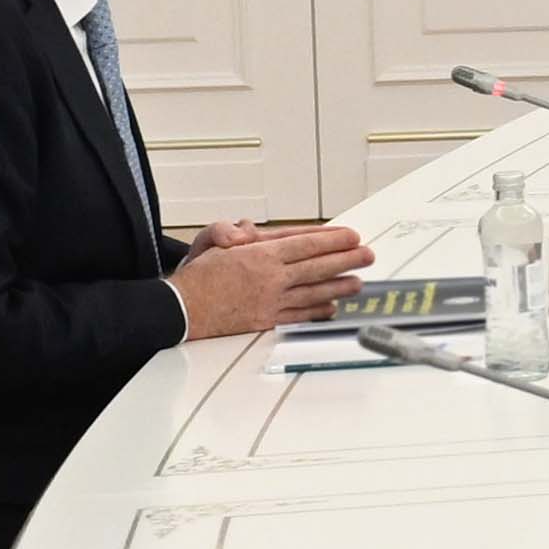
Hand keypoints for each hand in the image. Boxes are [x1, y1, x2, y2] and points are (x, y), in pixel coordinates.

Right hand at [170, 221, 375, 341]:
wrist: (180, 309)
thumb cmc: (197, 276)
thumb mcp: (211, 242)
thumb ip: (232, 231)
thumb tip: (248, 227)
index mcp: (259, 255)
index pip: (305, 244)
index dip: (331, 240)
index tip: (351, 236)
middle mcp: (270, 278)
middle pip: (316, 267)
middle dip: (346, 260)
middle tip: (368, 255)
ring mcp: (270, 301)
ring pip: (313, 292)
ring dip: (339, 286)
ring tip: (359, 282)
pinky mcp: (266, 320)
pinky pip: (298, 316)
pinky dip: (318, 311)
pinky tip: (332, 308)